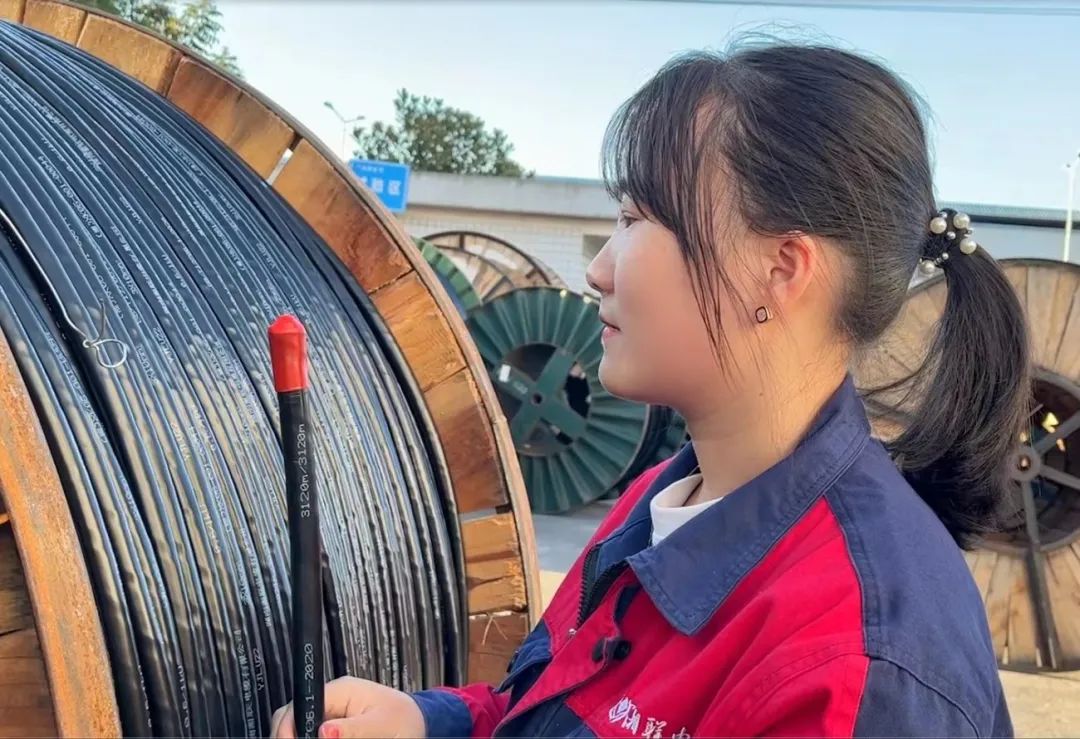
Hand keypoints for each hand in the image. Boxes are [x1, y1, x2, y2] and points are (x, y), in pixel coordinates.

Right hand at [269, 676, 426, 737]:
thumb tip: (324, 732)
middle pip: (293, 716)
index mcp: (341, 690)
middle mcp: (331, 700)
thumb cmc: (405, 720)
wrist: (418, 725)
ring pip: (301, 728)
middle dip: (290, 734)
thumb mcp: (381, 725)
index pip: (302, 703)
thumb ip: (353, 729)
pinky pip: (314, 734)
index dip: (290, 725)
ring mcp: (330, 715)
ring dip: (301, 737)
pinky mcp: (333, 728)